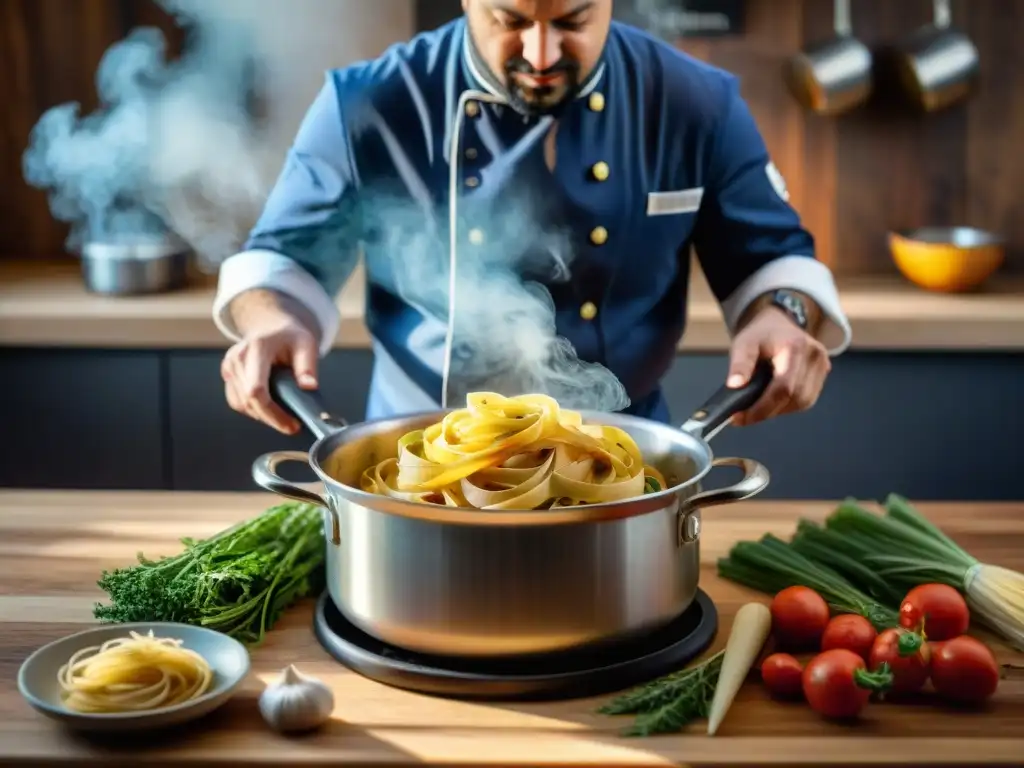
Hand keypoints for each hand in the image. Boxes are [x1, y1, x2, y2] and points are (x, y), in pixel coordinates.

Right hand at [221, 320, 318, 433]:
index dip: (272, 413)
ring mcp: (229, 366)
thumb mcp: (306, 345)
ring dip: (262, 416)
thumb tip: (309, 387)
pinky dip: (253, 410)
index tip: (292, 425)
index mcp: (257, 348)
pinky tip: (270, 408)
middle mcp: (237, 358)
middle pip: (248, 400)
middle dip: (271, 418)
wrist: (271, 326)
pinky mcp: (227, 374)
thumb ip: (308, 366)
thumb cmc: (290, 336)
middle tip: (292, 427)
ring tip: (284, 416)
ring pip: (240, 404)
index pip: (256, 389)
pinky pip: (236, 401)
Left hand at [726, 307, 830, 426]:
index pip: (783, 388)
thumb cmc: (759, 334)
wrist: (776, 323)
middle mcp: (815, 356)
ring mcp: (822, 365)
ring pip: (803, 402)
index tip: (739, 418)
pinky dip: (788, 405)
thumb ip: (739, 364)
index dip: (762, 408)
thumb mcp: (742, 344)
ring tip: (758, 406)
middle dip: (767, 412)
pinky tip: (773, 400)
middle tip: (744, 415)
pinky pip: (807, 399)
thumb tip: (735, 385)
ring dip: (779, 410)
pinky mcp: (823, 372)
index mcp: (795, 347)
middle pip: (795, 398)